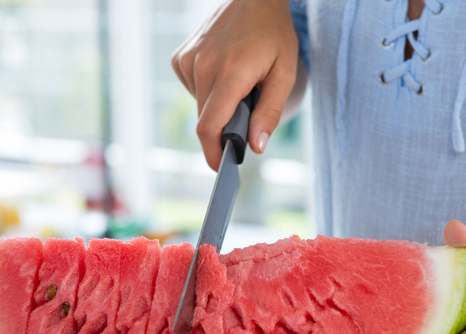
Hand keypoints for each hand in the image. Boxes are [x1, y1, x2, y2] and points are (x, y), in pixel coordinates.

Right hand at [171, 0, 298, 169]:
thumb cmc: (273, 33)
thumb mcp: (284, 74)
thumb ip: (269, 112)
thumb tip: (255, 146)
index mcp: (230, 74)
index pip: (209, 127)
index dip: (213, 153)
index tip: (220, 168)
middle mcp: (203, 67)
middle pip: (205, 120)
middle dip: (224, 127)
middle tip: (247, 112)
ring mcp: (188, 60)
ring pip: (200, 105)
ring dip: (218, 105)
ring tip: (239, 81)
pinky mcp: (181, 57)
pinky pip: (193, 88)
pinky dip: (208, 89)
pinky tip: (223, 70)